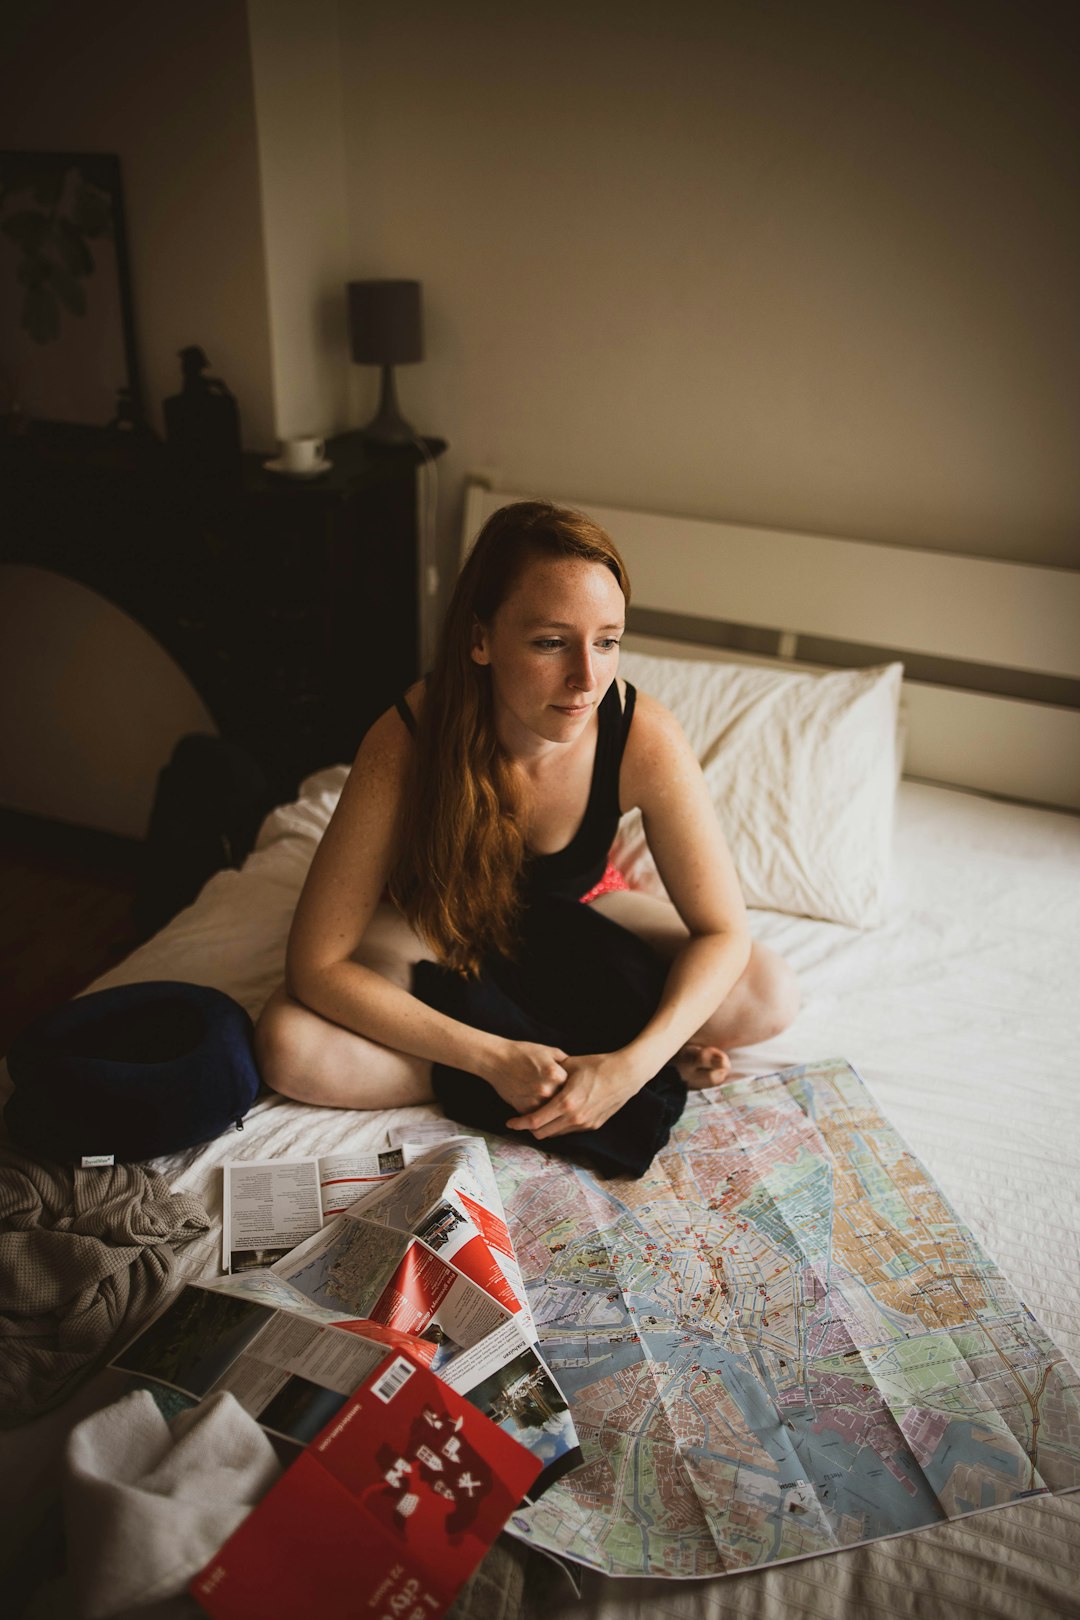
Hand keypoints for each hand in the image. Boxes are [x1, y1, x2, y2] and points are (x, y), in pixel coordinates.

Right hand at [483, 1039, 568, 1115]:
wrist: (497, 1059)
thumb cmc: (523, 1053)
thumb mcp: (549, 1051)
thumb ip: (566, 1062)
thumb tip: (578, 1072)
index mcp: (557, 1074)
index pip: (573, 1087)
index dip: (572, 1087)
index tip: (572, 1087)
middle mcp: (548, 1090)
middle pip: (563, 1100)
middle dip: (562, 1099)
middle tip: (560, 1097)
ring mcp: (535, 1101)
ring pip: (551, 1111)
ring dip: (551, 1108)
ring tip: (548, 1101)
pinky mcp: (524, 1109)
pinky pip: (537, 1115)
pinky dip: (538, 1112)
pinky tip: (536, 1103)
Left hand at [506, 1052, 643, 1138]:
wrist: (626, 1074)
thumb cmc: (598, 1065)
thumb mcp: (570, 1065)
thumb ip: (552, 1073)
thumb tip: (535, 1074)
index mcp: (566, 1102)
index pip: (535, 1121)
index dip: (519, 1123)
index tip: (509, 1122)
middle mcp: (574, 1118)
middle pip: (543, 1133)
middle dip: (529, 1129)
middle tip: (521, 1120)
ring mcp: (585, 1124)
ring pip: (556, 1134)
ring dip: (545, 1128)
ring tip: (538, 1117)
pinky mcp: (593, 1125)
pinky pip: (569, 1131)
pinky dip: (559, 1126)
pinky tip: (557, 1115)